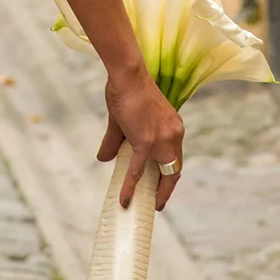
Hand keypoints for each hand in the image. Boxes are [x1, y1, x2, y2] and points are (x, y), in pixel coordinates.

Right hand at [98, 59, 184, 209]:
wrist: (127, 74)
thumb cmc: (126, 89)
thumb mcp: (123, 119)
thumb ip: (116, 141)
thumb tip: (103, 159)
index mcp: (173, 127)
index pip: (176, 156)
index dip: (170, 173)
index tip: (163, 186)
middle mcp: (174, 135)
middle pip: (174, 169)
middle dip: (166, 189)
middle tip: (157, 202)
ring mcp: (161, 139)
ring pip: (161, 173)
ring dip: (155, 192)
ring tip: (147, 205)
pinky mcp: (146, 142)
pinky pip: (138, 170)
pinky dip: (130, 186)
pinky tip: (124, 198)